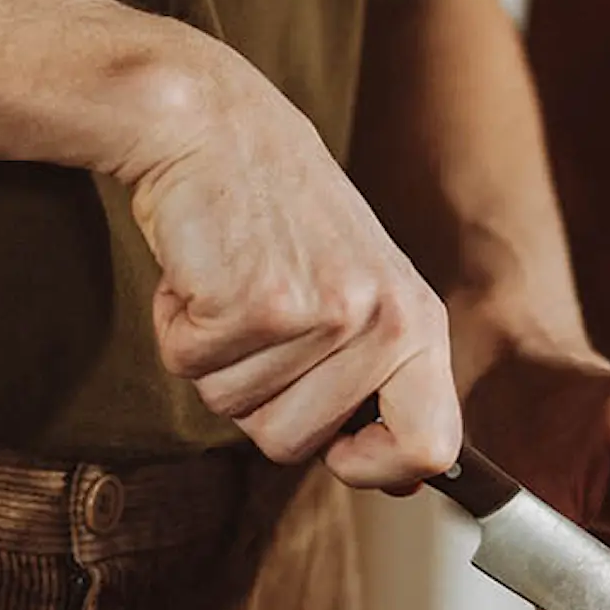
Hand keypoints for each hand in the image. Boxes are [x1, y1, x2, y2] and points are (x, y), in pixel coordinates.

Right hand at [115, 43, 460, 489]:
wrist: (218, 127)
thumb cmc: (285, 221)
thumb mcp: (363, 294)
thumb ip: (384, 382)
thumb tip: (408, 482)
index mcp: (420, 324)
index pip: (432, 449)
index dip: (377, 470)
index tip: (340, 452)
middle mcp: (383, 321)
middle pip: (296, 446)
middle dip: (257, 398)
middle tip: (262, 317)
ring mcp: (323, 313)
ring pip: (237, 413)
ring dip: (217, 361)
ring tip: (236, 284)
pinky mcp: (254, 304)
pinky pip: (190, 368)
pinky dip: (178, 329)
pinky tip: (204, 271)